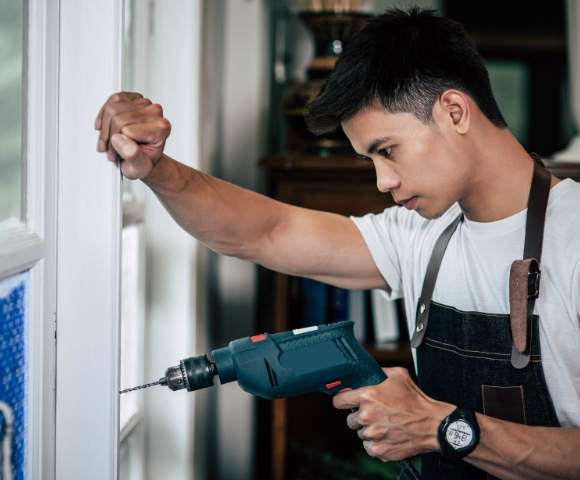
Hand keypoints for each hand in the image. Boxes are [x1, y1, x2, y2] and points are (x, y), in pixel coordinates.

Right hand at [94, 92, 170, 179]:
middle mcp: (156, 112)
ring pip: (112, 109)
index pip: (126, 131)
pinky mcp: (134, 97)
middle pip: (118, 119)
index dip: (117, 145)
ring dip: (105, 127)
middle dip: (109, 136)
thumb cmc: (144, 161)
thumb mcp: (140, 168)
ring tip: (110, 141)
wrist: (146, 157)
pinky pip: (112, 99)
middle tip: (111, 150)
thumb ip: (133, 156)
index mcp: (162, 128)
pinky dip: (105, 114)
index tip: (116, 155)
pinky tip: (106, 126)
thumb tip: (120, 140)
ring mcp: (145, 103)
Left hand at [333, 367, 454, 461]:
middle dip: (360, 416)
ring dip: (369, 430)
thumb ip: (380, 371)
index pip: (339, 401)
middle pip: (350, 419)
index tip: (346, 402)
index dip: (342, 400)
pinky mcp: (379, 450)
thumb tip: (370, 371)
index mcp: (368, 396)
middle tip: (374, 414)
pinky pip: (368, 447)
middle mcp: (367, 416)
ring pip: (360, 433)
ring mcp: (372, 434)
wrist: (433, 425)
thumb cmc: (417, 402)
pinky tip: (387, 435)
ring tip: (385, 424)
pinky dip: (376, 443)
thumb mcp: (399, 376)